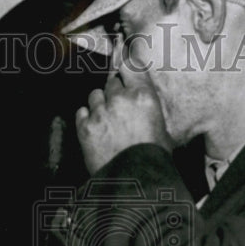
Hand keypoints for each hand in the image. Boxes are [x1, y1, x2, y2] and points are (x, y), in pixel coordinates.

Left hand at [76, 34, 173, 174]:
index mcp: (143, 96)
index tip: (123, 68)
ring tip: (107, 121)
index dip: (125, 66)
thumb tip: (146, 102)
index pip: (129, 64)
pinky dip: (87, 118)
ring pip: (95, 95)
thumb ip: (150, 108)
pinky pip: (81, 112)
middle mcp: (120, 99)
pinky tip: (96, 129)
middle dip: (115, 92)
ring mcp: (100, 112)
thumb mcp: (163, 129)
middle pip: (111, 82)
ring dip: (100, 104)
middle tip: (120, 108)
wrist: (133, 181)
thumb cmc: (153, 159)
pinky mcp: (85, 126)